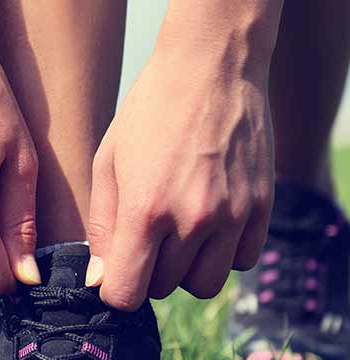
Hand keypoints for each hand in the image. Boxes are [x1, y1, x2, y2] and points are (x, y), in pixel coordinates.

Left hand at [87, 41, 273, 309]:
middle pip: (162, 289)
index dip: (115, 289)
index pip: (126, 294)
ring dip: (185, 270)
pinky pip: (241, 262)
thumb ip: (102, 227)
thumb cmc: (149, 113)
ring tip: (178, 234)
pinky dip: (222, 254)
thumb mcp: (108, 164)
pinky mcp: (261, 207)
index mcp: (145, 210)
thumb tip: (99, 280)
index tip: (117, 271)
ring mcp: (233, 215)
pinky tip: (210, 224)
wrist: (212, 65)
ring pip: (204, 285)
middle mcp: (192, 220)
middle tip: (147, 236)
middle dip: (147, 272)